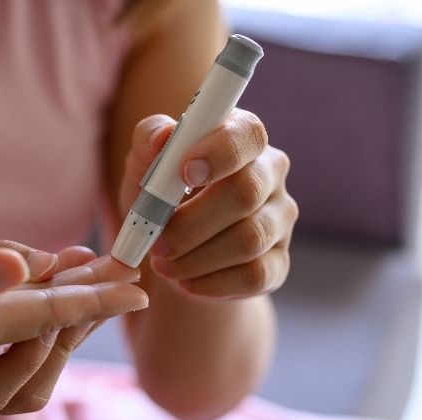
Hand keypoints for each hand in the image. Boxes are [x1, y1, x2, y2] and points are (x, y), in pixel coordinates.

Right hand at [0, 236, 146, 419]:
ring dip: (50, 310)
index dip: (96, 296)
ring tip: (74, 277)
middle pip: (42, 330)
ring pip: (20, 339)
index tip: (142, 288)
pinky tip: (9, 290)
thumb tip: (31, 262)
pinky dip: (13, 312)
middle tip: (119, 272)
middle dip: (83, 304)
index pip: (47, 311)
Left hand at [121, 111, 297, 298]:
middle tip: (156, 242)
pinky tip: (185, 281)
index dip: (220, 153)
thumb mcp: (142, 166)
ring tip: (162, 263)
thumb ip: (149, 140)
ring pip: (249, 239)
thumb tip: (163, 137)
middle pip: (247, 191)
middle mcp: (269, 174)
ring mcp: (279, 219)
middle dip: (192, 222)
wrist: (169, 250)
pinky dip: (211, 283)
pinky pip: (255, 275)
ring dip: (196, 257)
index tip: (185, 173)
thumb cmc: (159, 196)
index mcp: (240, 139)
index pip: (248, 134)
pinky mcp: (278, 263)